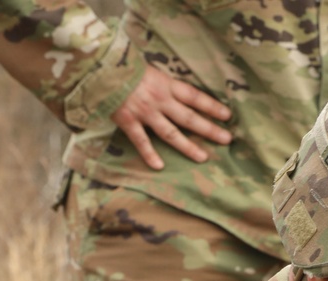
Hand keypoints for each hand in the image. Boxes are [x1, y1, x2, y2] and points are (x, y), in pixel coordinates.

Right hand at [112, 65, 231, 170]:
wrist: (99, 65)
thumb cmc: (124, 66)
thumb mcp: (148, 69)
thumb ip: (162, 83)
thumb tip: (174, 93)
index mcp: (165, 84)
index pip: (194, 96)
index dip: (212, 106)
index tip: (227, 116)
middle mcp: (159, 99)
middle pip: (189, 117)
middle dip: (209, 129)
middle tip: (226, 139)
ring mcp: (144, 112)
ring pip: (170, 132)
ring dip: (187, 146)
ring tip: (203, 157)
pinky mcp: (128, 121)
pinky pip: (141, 141)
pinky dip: (149, 154)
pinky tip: (159, 166)